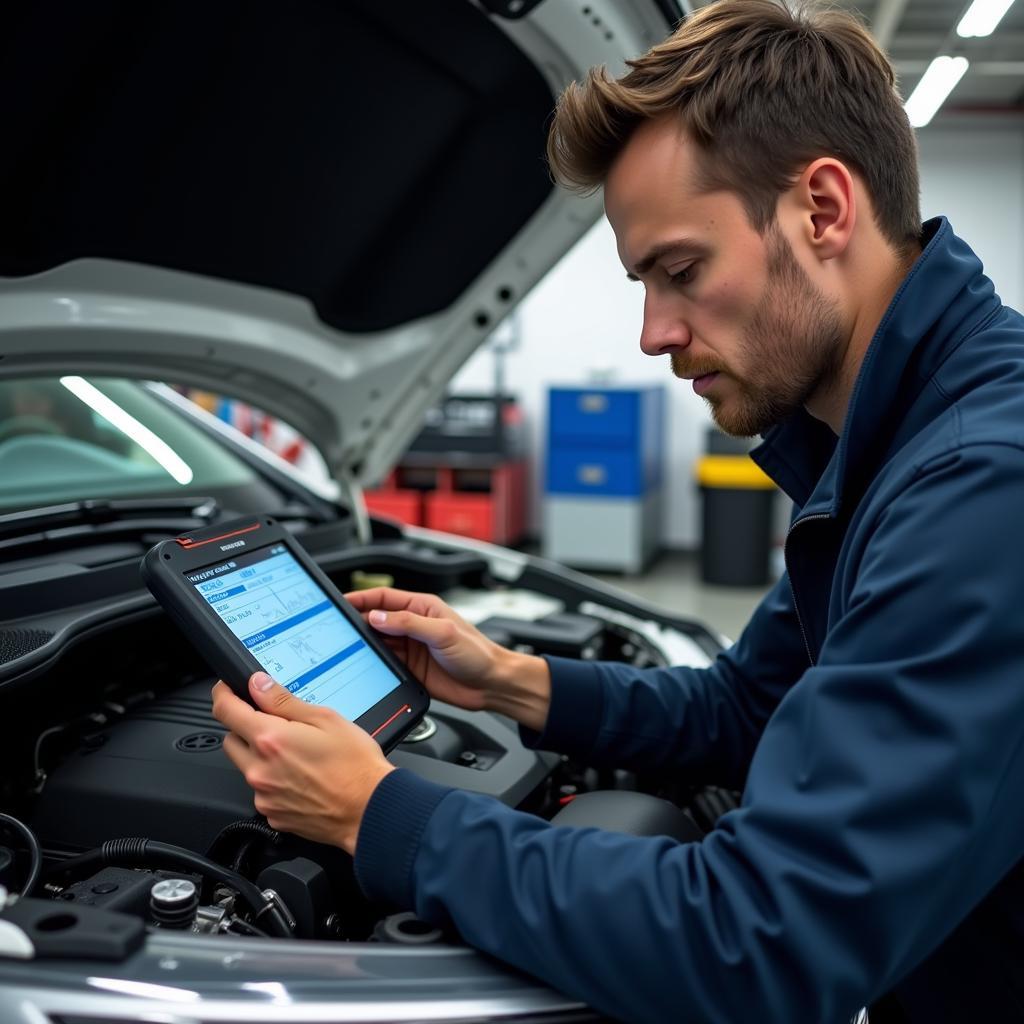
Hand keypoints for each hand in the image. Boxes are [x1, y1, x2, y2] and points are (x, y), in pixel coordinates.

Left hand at [211, 673, 394, 854]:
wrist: (370, 809)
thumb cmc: (355, 766)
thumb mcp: (325, 718)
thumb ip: (284, 701)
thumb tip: (258, 684)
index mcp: (270, 739)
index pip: (226, 710)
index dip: (223, 693)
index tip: (228, 688)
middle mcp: (260, 770)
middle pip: (231, 739)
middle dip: (245, 727)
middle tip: (276, 723)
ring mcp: (264, 796)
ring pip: (246, 767)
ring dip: (260, 755)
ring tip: (298, 754)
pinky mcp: (272, 815)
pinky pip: (262, 791)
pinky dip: (274, 780)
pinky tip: (301, 777)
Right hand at [344, 587, 507, 710]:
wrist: (491, 684)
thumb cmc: (477, 653)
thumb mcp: (442, 632)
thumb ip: (409, 623)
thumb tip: (377, 616)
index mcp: (422, 607)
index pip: (384, 598)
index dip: (361, 598)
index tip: (341, 602)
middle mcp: (414, 626)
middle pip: (377, 620)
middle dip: (357, 622)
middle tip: (338, 628)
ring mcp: (411, 648)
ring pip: (378, 642)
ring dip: (364, 645)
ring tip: (346, 647)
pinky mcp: (410, 669)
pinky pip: (385, 663)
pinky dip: (373, 664)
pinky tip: (364, 665)